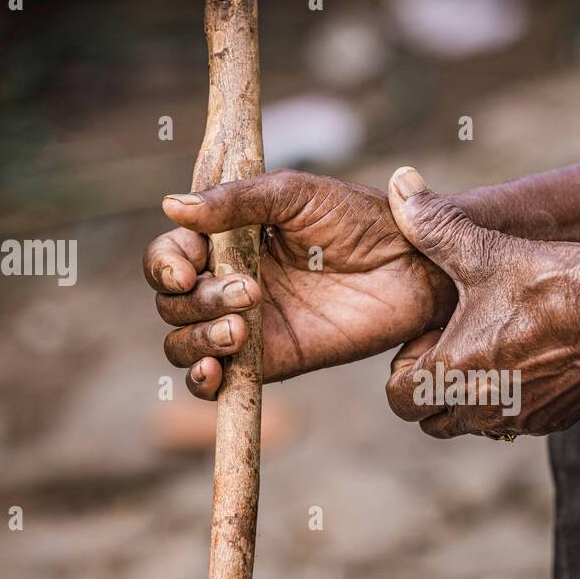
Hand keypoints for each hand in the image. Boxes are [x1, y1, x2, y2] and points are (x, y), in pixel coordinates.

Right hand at [144, 169, 455, 397]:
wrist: (414, 267)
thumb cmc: (360, 220)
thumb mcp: (295, 195)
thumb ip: (236, 200)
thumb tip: (171, 205)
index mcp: (227, 239)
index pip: (170, 255)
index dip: (165, 264)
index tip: (189, 268)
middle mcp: (228, 282)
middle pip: (172, 303)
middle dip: (196, 301)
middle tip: (249, 292)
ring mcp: (246, 325)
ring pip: (184, 342)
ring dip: (198, 337)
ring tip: (241, 328)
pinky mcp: (270, 362)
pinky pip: (215, 383)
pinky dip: (201, 381)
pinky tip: (215, 371)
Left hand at [382, 166, 579, 438]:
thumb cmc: (552, 282)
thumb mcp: (484, 250)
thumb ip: (433, 224)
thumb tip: (399, 183)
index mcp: (453, 374)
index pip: (400, 400)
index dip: (405, 371)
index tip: (428, 341)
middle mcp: (481, 408)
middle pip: (432, 422)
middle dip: (432, 394)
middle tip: (452, 351)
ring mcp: (519, 419)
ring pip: (474, 424)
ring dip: (471, 400)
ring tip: (489, 355)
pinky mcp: (552, 421)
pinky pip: (515, 422)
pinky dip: (511, 402)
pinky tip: (527, 363)